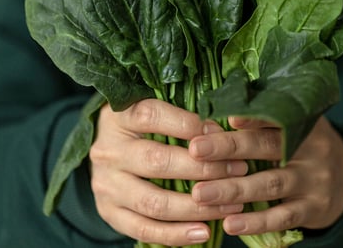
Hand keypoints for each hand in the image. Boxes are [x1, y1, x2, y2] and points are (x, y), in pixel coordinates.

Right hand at [89, 99, 247, 245]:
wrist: (103, 149)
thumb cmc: (140, 125)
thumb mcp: (152, 108)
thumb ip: (182, 115)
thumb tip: (219, 131)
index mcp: (119, 118)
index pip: (151, 116)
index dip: (188, 125)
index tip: (220, 134)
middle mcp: (109, 151)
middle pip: (157, 162)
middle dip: (204, 169)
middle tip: (238, 170)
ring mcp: (106, 185)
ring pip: (154, 202)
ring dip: (197, 207)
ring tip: (230, 205)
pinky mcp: (109, 212)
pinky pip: (144, 229)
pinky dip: (176, 234)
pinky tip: (204, 232)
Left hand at [188, 116, 342, 236]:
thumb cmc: (303, 146)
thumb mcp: (294, 125)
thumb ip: (262, 120)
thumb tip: (212, 115)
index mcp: (303, 121)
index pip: (276, 115)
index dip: (252, 116)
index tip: (225, 116)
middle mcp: (311, 148)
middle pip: (268, 147)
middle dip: (229, 148)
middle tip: (196, 150)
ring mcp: (314, 180)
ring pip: (270, 184)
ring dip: (233, 190)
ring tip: (200, 193)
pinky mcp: (313, 209)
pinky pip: (282, 217)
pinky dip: (256, 222)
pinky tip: (230, 223)